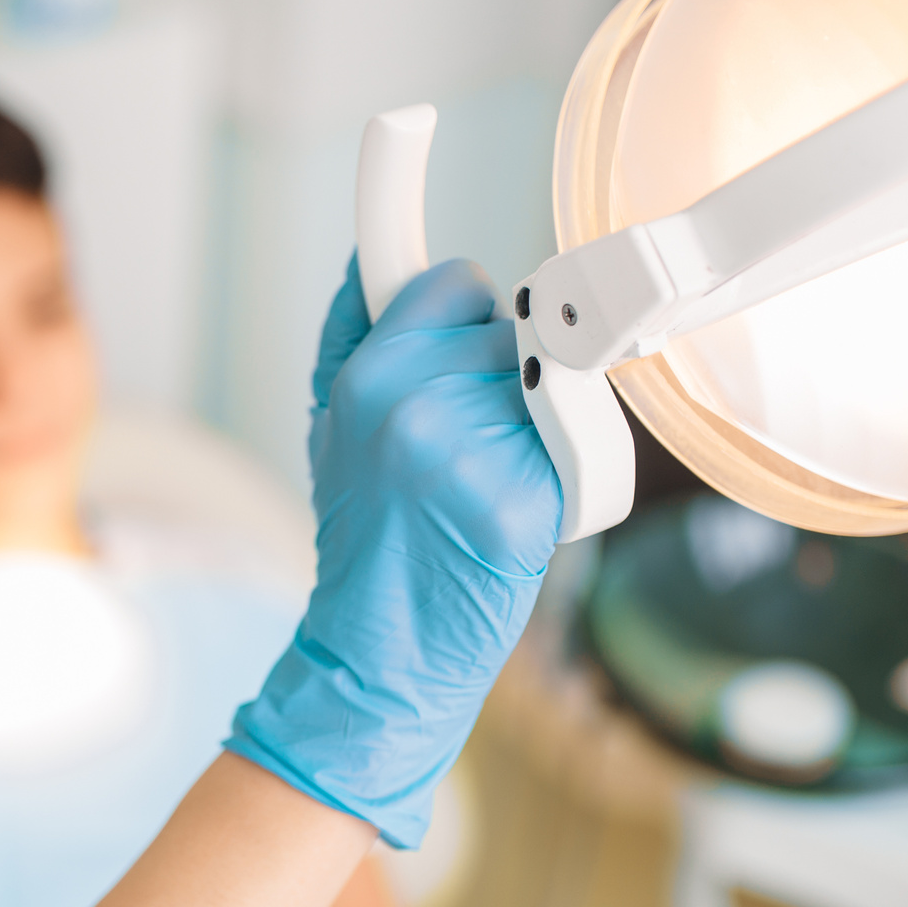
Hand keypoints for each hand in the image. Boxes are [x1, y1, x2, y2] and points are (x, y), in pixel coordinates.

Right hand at [226, 255, 561, 846]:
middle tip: (466, 443)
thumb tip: (375, 255)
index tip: (464, 340)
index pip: (457, 281)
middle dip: (501, 377)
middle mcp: (415, 408)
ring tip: (487, 479)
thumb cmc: (366, 540)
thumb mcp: (330, 427)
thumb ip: (351, 335)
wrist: (382, 651)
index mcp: (365, 380)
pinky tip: (519, 507)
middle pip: (513, 332)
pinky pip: (577, 444)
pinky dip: (562, 470)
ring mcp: (471, 457)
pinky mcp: (524, 504)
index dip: (467, 314)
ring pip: (552, 385)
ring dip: (535, 424)